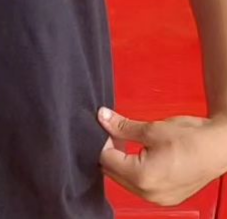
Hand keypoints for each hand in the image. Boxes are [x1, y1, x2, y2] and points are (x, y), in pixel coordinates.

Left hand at [97, 105, 226, 206]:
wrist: (219, 147)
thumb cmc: (190, 139)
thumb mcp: (151, 128)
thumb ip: (122, 126)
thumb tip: (102, 117)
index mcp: (142, 178)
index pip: (106, 159)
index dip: (104, 140)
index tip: (107, 127)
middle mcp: (149, 194)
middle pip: (114, 173)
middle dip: (111, 152)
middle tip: (116, 132)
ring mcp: (159, 199)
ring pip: (126, 181)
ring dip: (122, 162)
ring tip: (129, 141)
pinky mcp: (168, 197)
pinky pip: (141, 186)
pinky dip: (135, 170)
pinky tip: (141, 154)